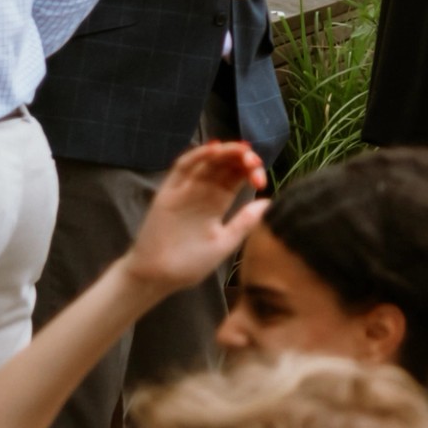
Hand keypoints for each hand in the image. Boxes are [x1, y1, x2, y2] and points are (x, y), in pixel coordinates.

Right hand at [120, 142, 267, 294]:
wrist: (157, 278)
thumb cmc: (190, 264)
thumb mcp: (224, 242)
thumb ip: (244, 222)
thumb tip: (269, 201)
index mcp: (217, 203)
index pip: (236, 178)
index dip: (251, 172)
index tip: (261, 180)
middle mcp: (202, 193)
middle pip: (224, 166)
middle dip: (241, 159)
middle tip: (254, 161)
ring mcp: (185, 190)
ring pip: (207, 162)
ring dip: (225, 152)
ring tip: (242, 149)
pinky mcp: (168, 192)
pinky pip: (182, 168)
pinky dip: (198, 155)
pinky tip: (214, 149)